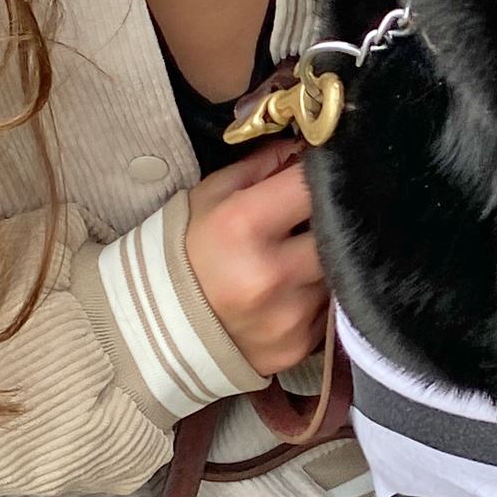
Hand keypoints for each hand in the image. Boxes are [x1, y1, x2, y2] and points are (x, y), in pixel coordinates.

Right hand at [182, 141, 329, 376]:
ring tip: (295, 259)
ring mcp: (289, 317)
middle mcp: (270, 274)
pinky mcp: (298, 348)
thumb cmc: (183, 253)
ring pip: (338, 273)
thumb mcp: (210, 196)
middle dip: (332, 222)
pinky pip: (328, 312)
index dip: (324, 175)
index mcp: (244, 226)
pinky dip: (315, 298)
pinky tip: (289, 294)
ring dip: (326, 262)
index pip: (313, 186)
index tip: (328, 171)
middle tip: (318, 217)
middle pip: (340, 233)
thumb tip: (306, 149)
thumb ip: (263, 166)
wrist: (155, 330)